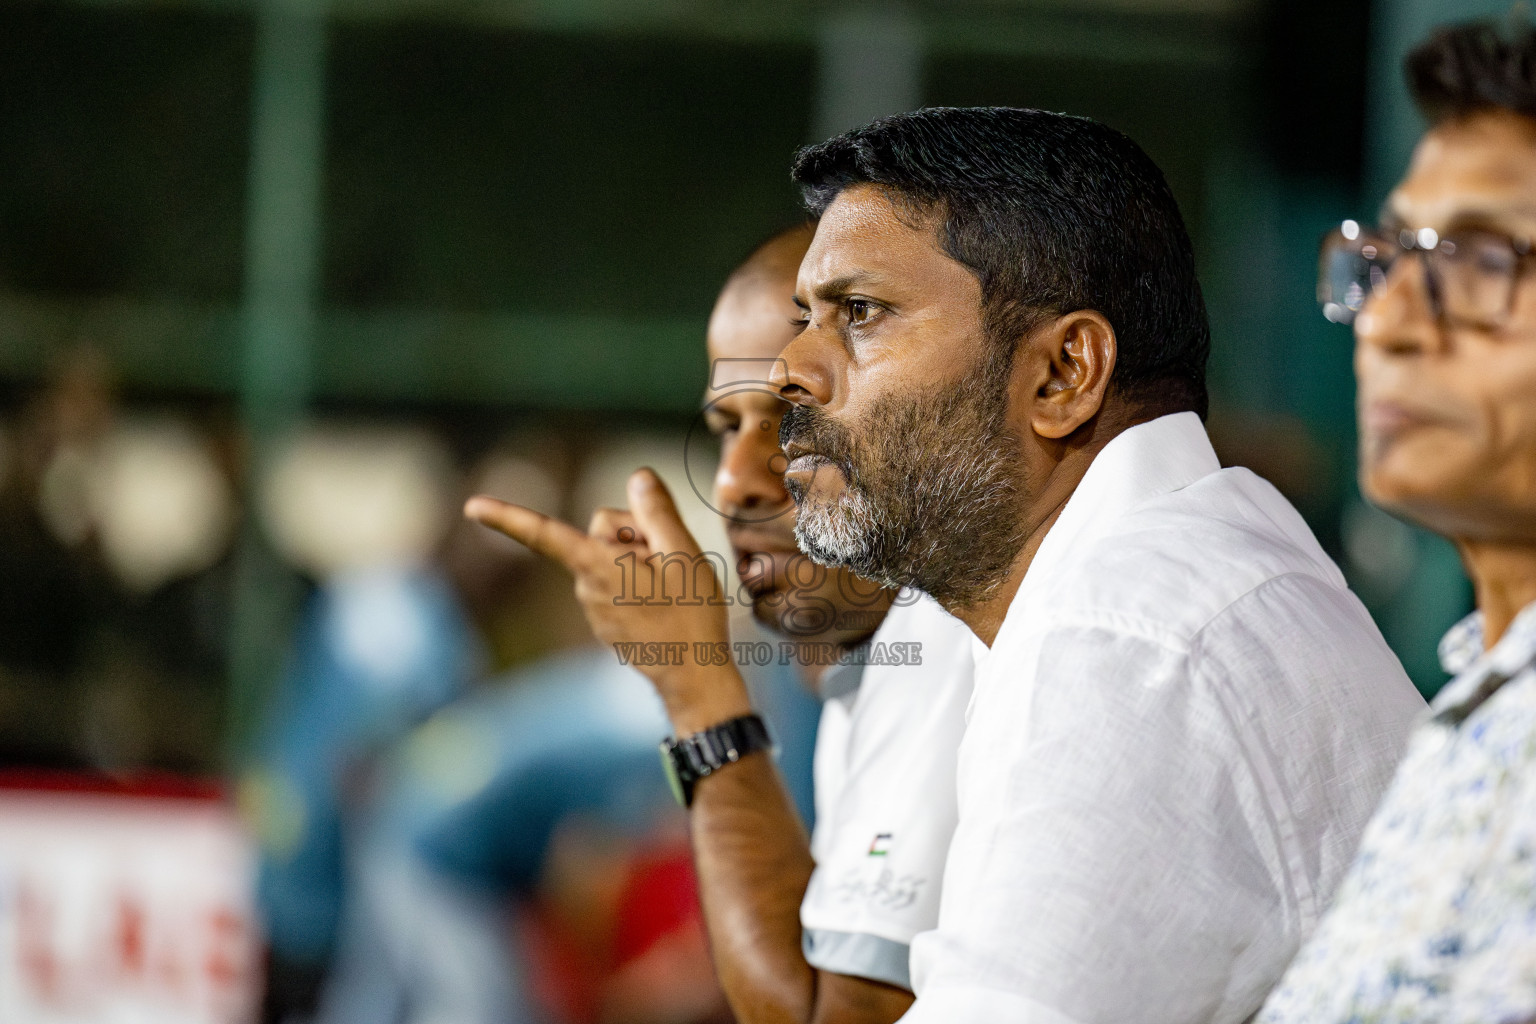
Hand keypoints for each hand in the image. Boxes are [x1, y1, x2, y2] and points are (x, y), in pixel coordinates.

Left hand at [464, 467, 751, 732]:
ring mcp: (593, 605)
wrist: (692, 674)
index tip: (472, 506)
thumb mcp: (684, 553)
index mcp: (596, 567)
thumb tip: (637, 477)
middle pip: (601, 529)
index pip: (544, 534)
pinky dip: (637, 580)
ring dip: (639, 558)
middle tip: (669, 559)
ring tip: (670, 586)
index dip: (508, 517)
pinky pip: (616, 580)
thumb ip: (657, 511)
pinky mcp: (605, 618)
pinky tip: (664, 602)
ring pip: (610, 555)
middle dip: (633, 531)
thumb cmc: (691, 615)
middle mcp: (585, 586)